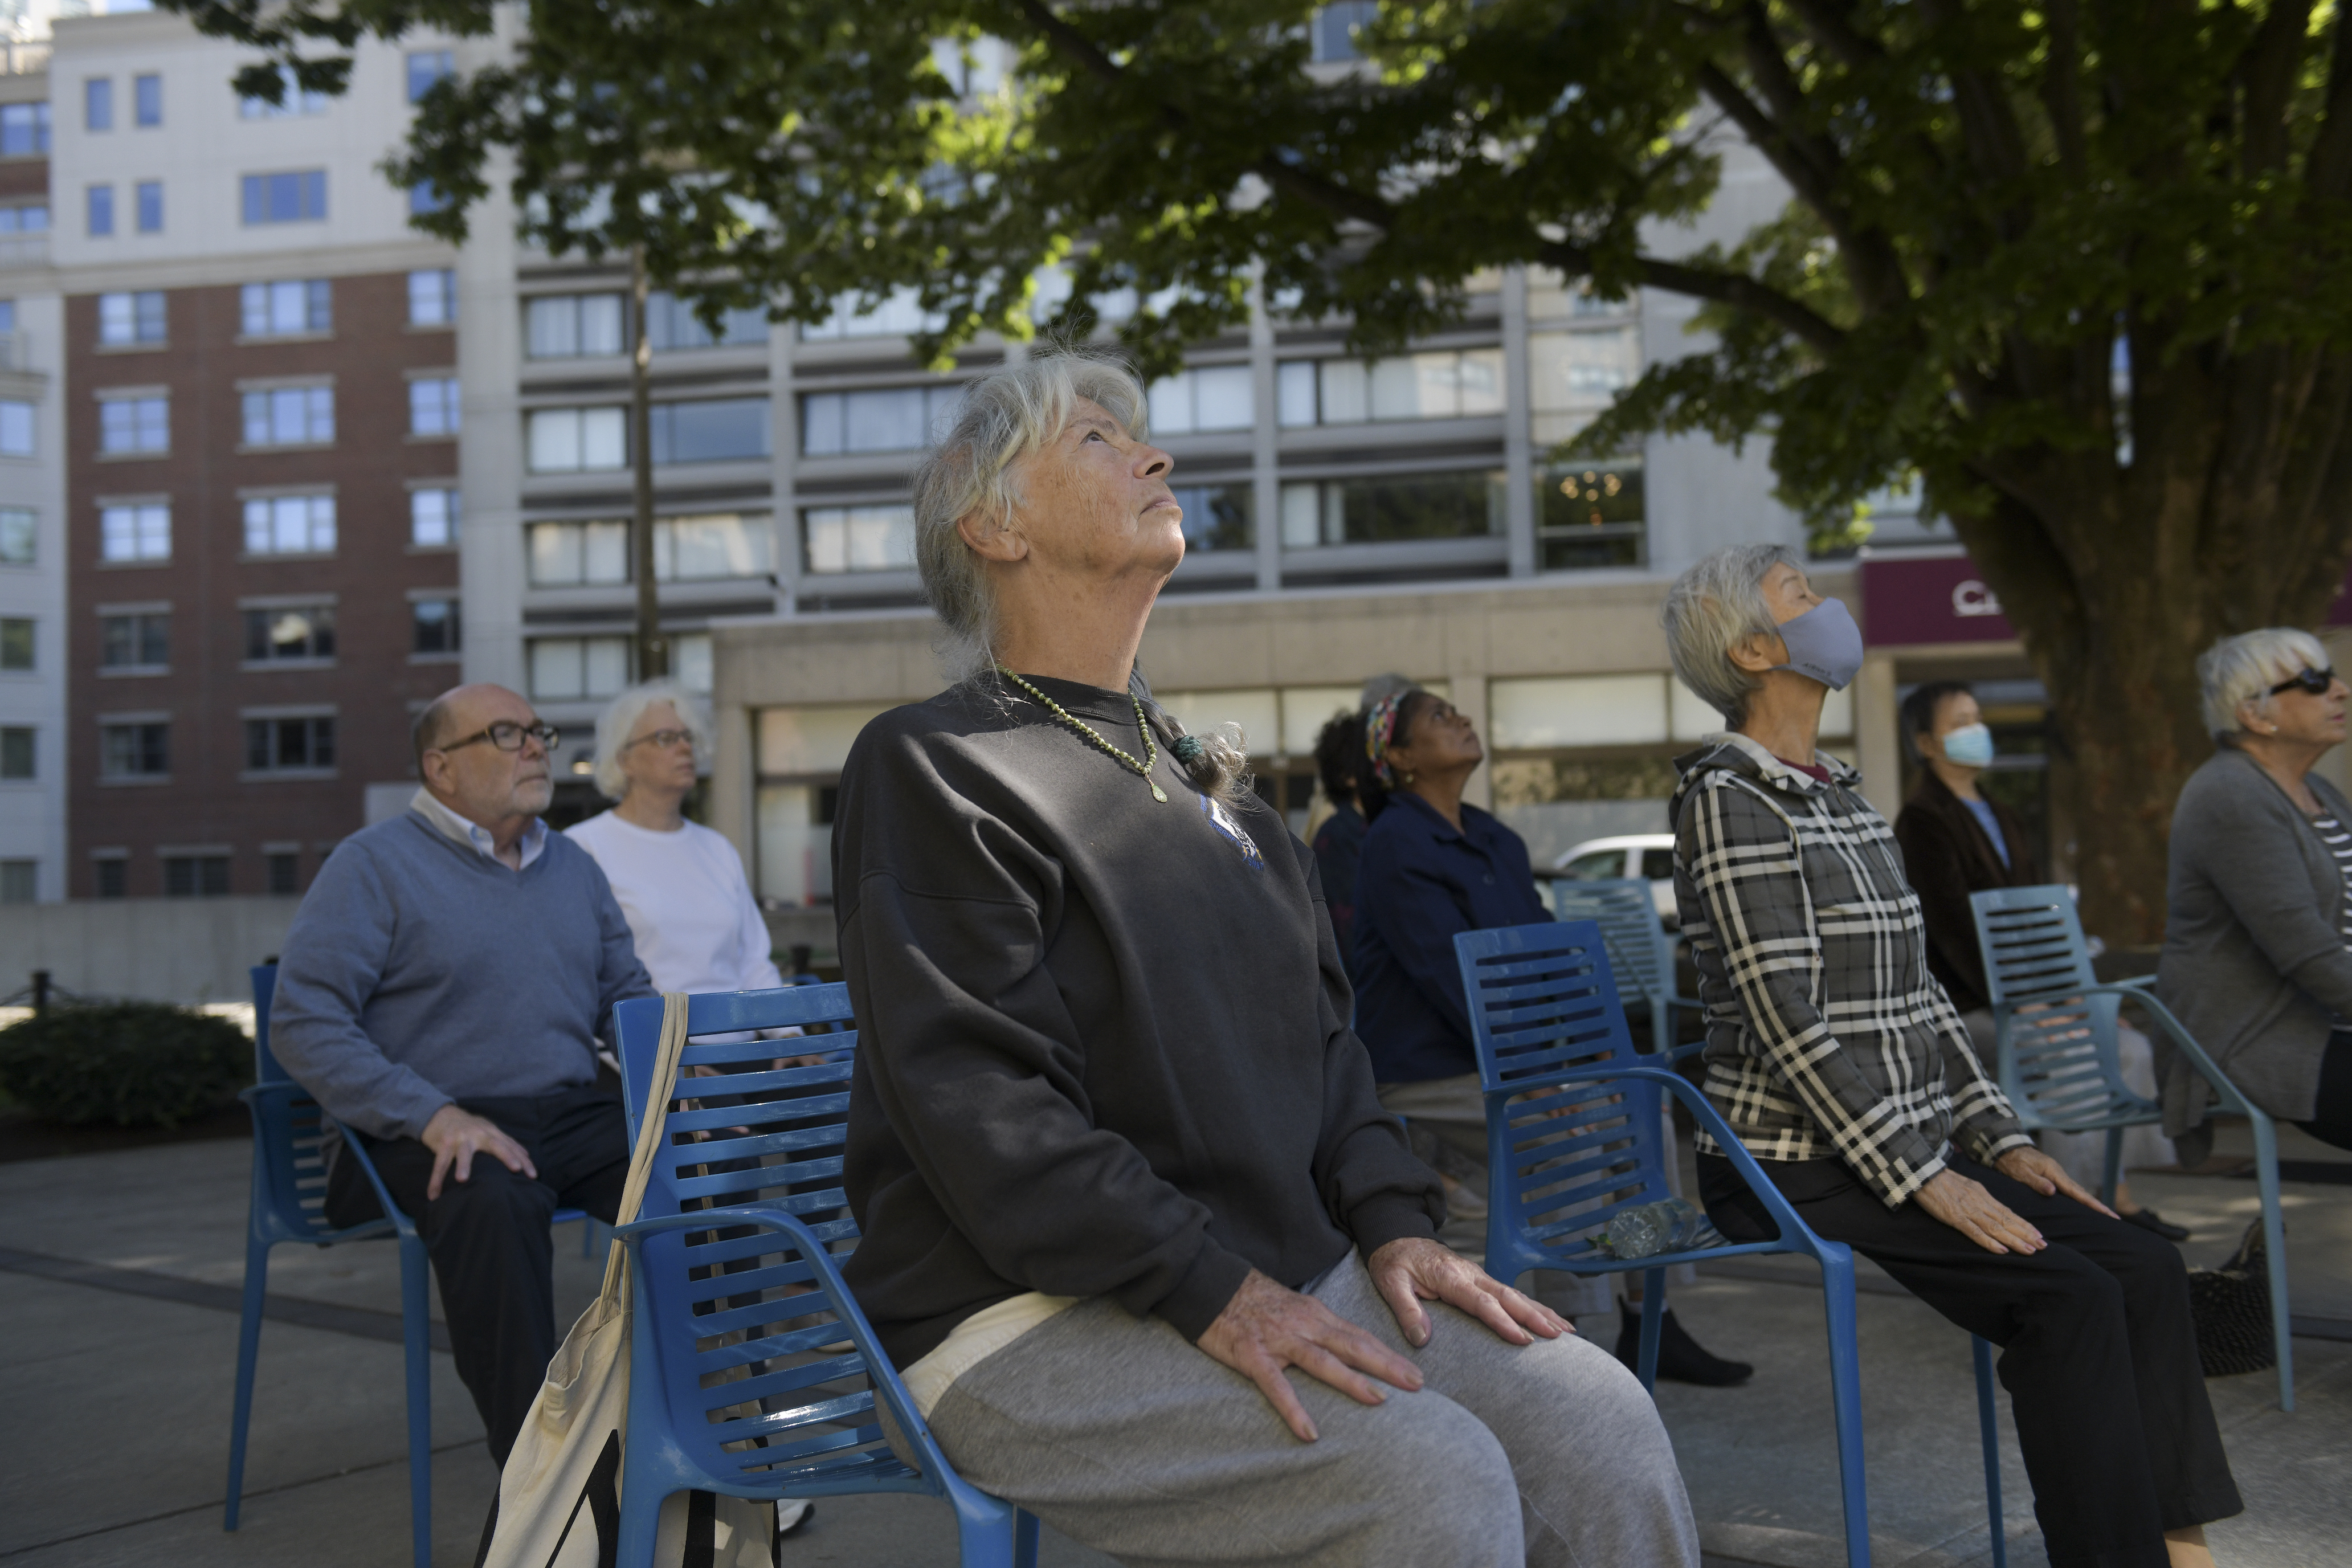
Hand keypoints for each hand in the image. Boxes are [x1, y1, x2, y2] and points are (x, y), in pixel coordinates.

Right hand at [418, 1104, 535, 1200]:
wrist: (442, 1115)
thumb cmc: (470, 1128)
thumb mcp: (489, 1131)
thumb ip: (505, 1143)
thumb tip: (526, 1155)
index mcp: (492, 1132)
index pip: (512, 1146)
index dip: (524, 1160)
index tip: (534, 1175)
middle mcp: (478, 1133)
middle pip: (495, 1144)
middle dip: (507, 1155)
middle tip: (516, 1168)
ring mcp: (460, 1138)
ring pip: (462, 1152)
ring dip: (462, 1166)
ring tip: (462, 1180)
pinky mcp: (443, 1143)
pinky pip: (439, 1163)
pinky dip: (435, 1180)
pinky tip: (434, 1195)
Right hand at [1196, 1268, 1424, 1441]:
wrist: (1210, 1284)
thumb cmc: (1254, 1301)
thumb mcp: (1294, 1309)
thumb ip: (1319, 1328)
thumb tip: (1348, 1350)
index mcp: (1315, 1315)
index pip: (1359, 1337)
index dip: (1388, 1355)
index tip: (1415, 1373)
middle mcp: (1304, 1325)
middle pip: (1352, 1346)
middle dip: (1386, 1365)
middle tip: (1417, 1384)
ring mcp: (1279, 1340)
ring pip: (1323, 1361)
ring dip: (1352, 1381)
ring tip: (1380, 1400)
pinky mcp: (1252, 1355)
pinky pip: (1276, 1385)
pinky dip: (1294, 1408)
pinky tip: (1310, 1432)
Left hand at [1367, 1236, 1571, 1349]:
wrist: (1397, 1234)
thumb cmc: (1394, 1261)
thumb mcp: (1390, 1283)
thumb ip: (1406, 1310)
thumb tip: (1422, 1339)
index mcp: (1450, 1276)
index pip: (1481, 1301)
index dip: (1502, 1321)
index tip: (1522, 1339)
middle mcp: (1470, 1273)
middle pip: (1507, 1296)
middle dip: (1534, 1316)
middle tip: (1557, 1336)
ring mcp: (1478, 1275)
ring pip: (1515, 1294)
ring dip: (1541, 1312)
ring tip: (1566, 1332)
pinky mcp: (1481, 1279)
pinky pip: (1511, 1294)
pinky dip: (1533, 1307)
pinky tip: (1550, 1320)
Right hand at [1914, 1167, 2043, 1253]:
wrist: (1923, 1172)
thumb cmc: (1942, 1180)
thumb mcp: (1967, 1186)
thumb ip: (1980, 1198)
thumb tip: (1993, 1208)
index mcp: (1983, 1195)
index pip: (2008, 1213)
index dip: (2025, 1225)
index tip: (2039, 1235)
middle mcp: (1980, 1203)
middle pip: (2007, 1221)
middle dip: (2026, 1234)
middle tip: (2043, 1246)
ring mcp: (1968, 1210)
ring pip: (1996, 1228)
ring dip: (2014, 1240)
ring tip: (2030, 1250)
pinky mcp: (1955, 1217)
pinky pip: (1975, 1232)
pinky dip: (1989, 1241)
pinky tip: (2001, 1249)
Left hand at [1995, 1145, 2118, 1218]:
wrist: (2007, 1149)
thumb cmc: (2013, 1161)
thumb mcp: (2021, 1172)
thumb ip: (2036, 1182)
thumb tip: (2053, 1191)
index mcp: (2054, 1172)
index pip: (2077, 1192)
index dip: (2093, 1204)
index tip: (2108, 1213)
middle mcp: (2059, 1174)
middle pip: (2082, 1193)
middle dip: (2098, 1206)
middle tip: (2114, 1219)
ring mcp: (2057, 1176)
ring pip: (2076, 1192)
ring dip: (2089, 1203)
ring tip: (2104, 1216)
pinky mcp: (2052, 1179)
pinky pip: (2069, 1192)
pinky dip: (2078, 1199)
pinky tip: (2082, 1207)